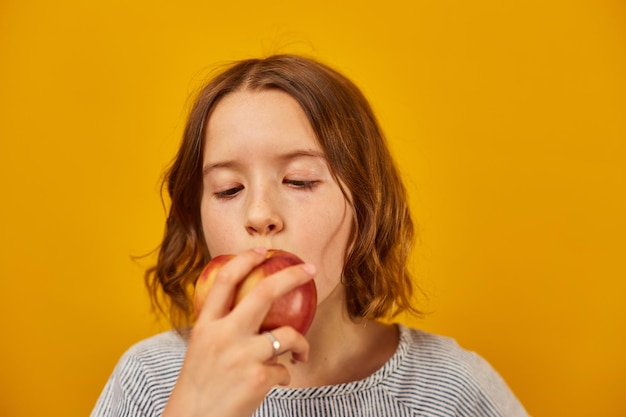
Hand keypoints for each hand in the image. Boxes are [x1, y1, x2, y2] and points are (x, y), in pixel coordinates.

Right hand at [163, 248, 314, 416]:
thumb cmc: (200, 386)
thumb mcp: (202, 348)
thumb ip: (223, 327)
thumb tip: (256, 311)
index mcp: (206, 325)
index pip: (226, 280)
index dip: (246, 259)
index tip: (263, 250)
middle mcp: (223, 335)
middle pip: (264, 292)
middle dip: (292, 276)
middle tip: (310, 269)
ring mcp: (242, 356)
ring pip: (289, 334)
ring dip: (301, 344)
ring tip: (299, 354)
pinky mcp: (258, 378)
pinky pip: (285, 369)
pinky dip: (284, 376)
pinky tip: (271, 384)